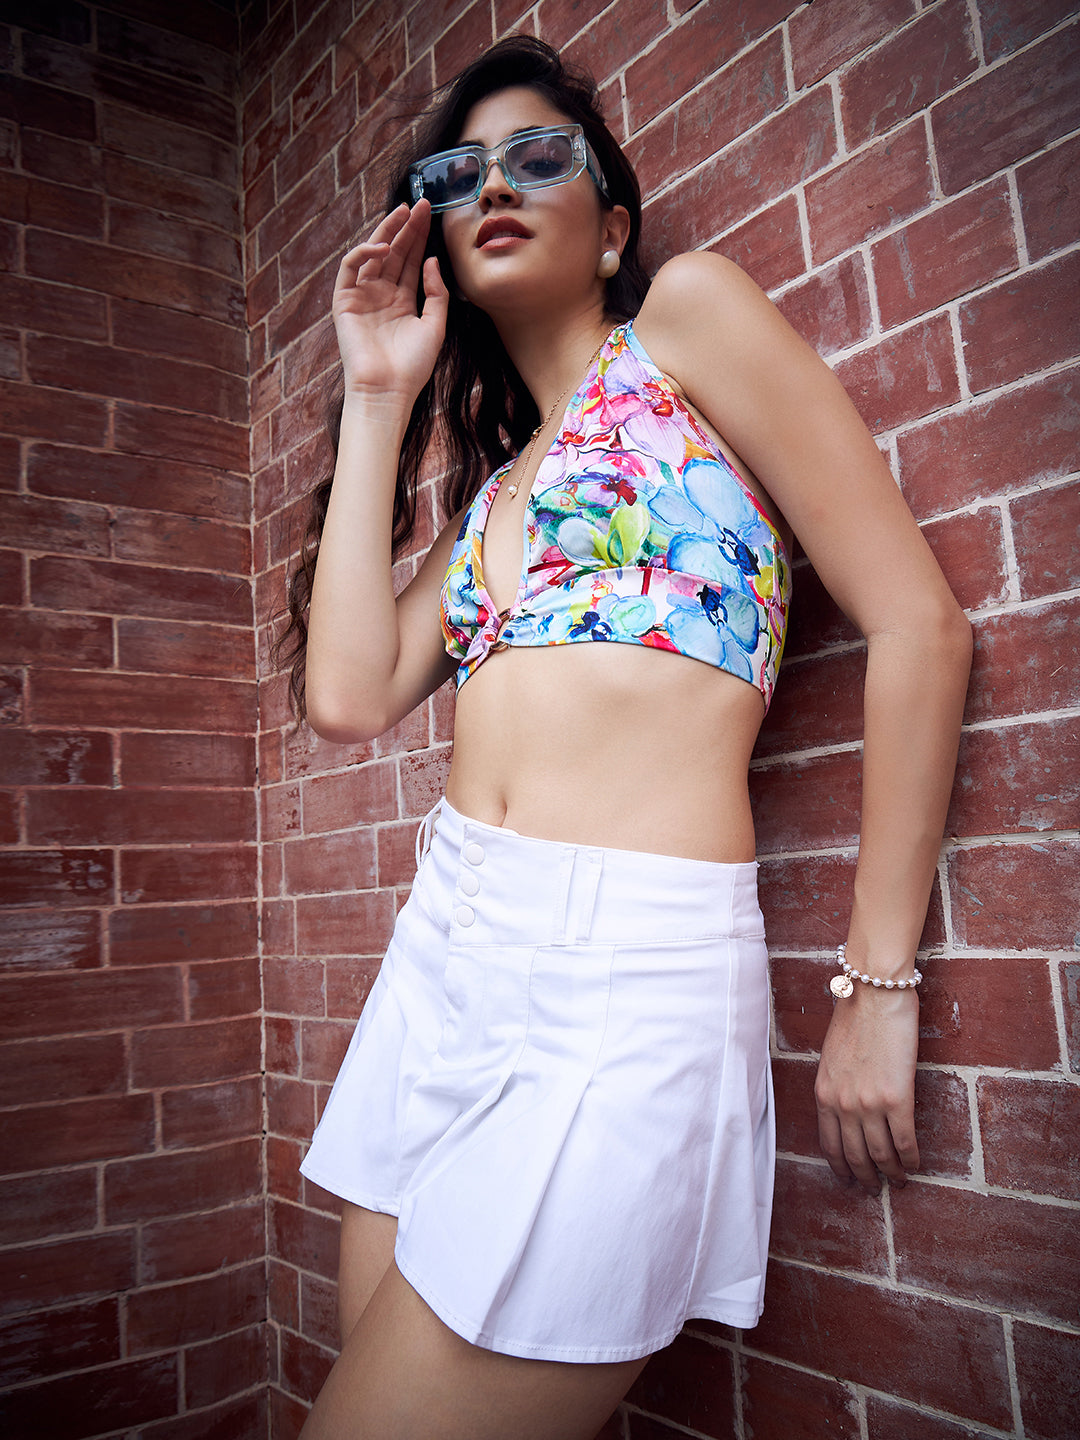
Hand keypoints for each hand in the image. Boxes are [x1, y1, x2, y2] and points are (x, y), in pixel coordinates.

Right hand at [332, 201, 448, 407]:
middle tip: (420, 204)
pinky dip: (364, 254)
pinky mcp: (343, 301)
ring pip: (373, 255)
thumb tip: (432, 261)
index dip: (419, 237)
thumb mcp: (435, 326)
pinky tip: (383, 248)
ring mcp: (362, 296)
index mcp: (402, 301)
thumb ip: (436, 293)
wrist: (387, 391)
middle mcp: (381, 294)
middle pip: (394, 252)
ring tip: (402, 213)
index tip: (431, 214)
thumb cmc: (412, 366)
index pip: (411, 260)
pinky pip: (350, 268)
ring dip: (386, 232)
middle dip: (406, 227)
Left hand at [814, 986, 919, 1193]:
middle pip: (853, 1156)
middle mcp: (842, 1105)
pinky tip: (916, 1165)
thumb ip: (837, 1086)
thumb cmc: (855, 1017)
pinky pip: (904, 1142)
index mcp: (823, 1094)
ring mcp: (868, 1105)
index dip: (839, 1167)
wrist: (873, 994)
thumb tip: (848, 1107)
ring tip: (898, 1183)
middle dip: (864, 1178)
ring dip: (891, 1174)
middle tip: (873, 1190)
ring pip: (880, 1155)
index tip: (846, 1179)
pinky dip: (911, 1159)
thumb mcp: (832, 1057)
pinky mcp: (897, 1099)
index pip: (828, 1143)